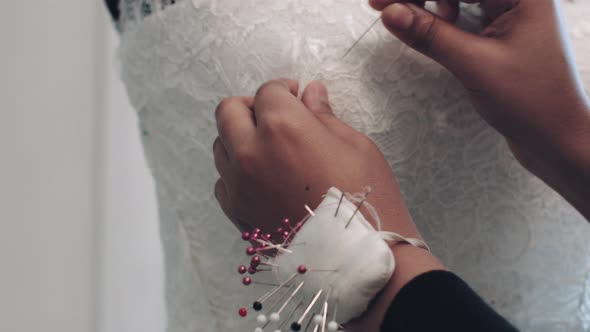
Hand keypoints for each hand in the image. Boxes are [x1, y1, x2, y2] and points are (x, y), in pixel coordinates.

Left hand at [214, 79, 416, 235]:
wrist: (357, 259)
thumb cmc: (365, 197)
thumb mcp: (355, 146)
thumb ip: (323, 115)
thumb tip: (310, 92)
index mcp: (282, 126)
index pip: (268, 91)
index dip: (285, 89)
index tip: (298, 96)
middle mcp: (249, 151)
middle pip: (228, 111)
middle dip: (252, 106)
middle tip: (277, 116)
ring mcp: (238, 185)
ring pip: (221, 145)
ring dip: (240, 137)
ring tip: (271, 150)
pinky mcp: (236, 213)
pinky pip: (224, 180)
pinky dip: (237, 171)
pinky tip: (263, 179)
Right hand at [370, 0, 589, 218]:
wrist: (555, 138)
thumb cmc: (533, 102)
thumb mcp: (474, 64)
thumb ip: (430, 35)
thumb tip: (392, 12)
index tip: (380, 0)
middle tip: (381, 5)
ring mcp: (509, 14)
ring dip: (427, 4)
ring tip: (404, 19)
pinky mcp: (500, 33)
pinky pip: (463, 15)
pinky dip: (440, 19)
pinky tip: (429, 26)